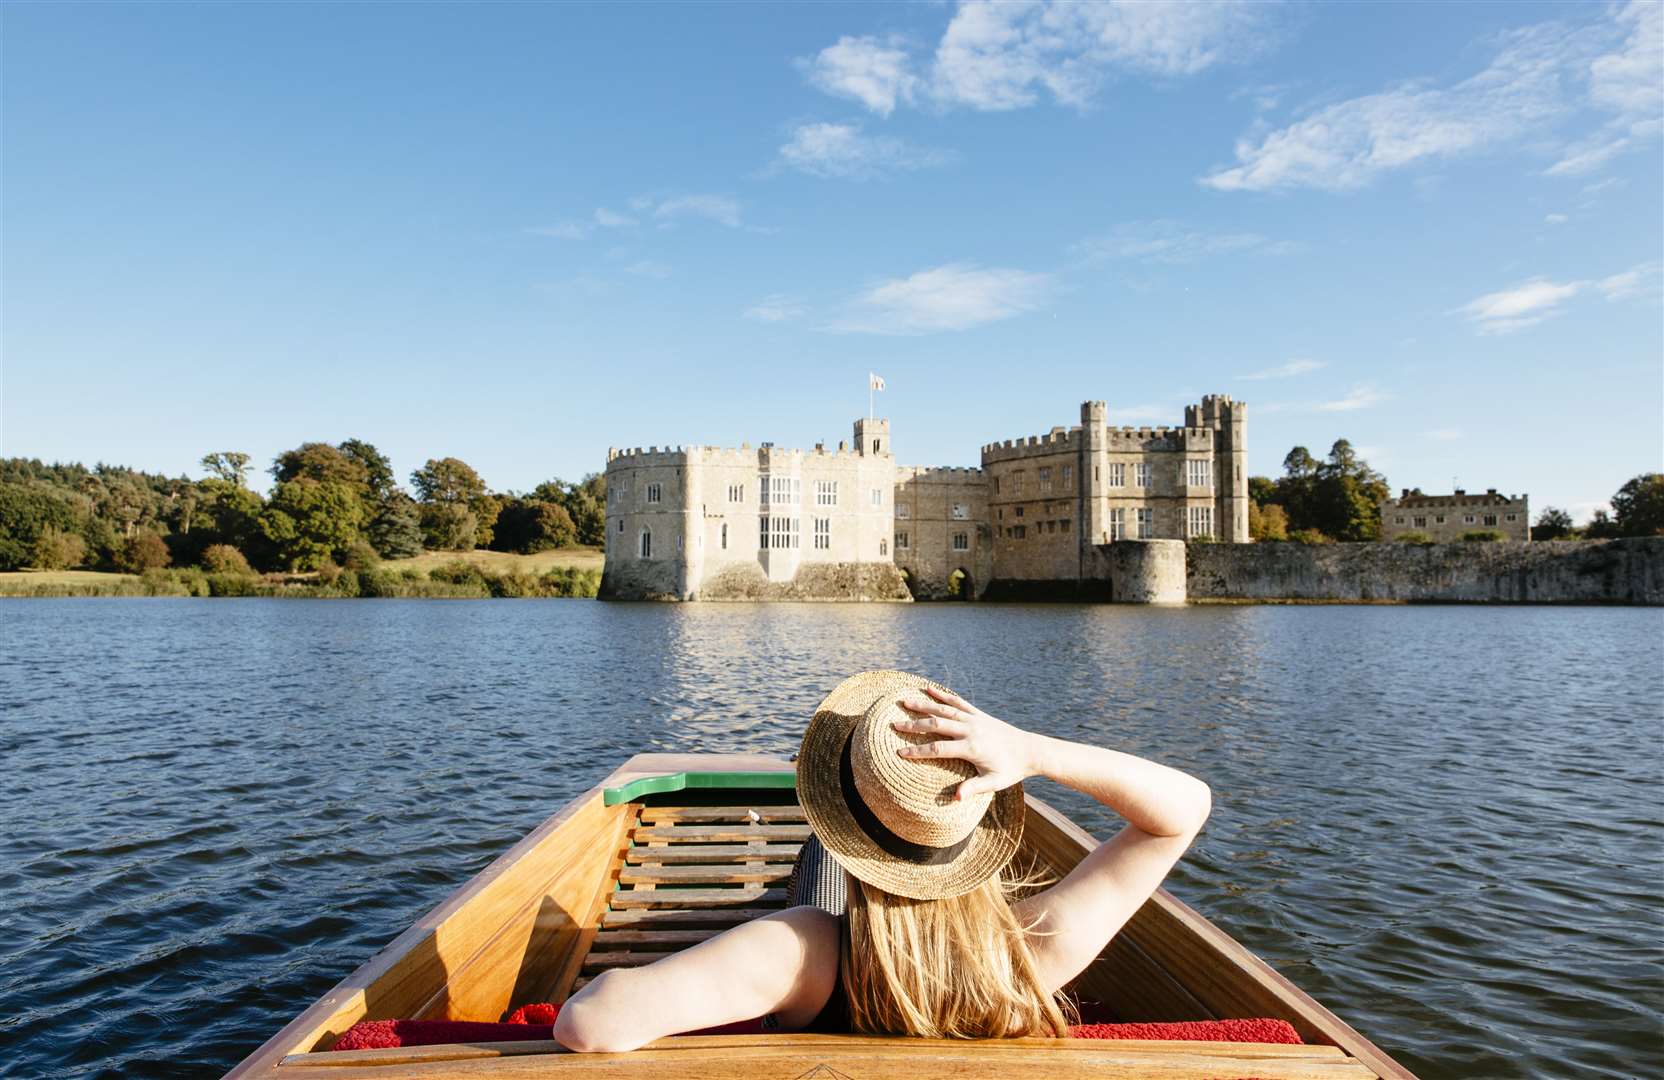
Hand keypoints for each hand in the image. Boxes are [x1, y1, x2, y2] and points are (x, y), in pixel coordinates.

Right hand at [892, 686, 1035, 800]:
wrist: (1030, 750)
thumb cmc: (1011, 770)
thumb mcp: (994, 783)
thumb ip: (973, 789)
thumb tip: (954, 799)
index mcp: (971, 748)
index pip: (938, 749)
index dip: (917, 751)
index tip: (899, 752)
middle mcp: (971, 730)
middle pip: (937, 725)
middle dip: (914, 725)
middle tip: (894, 724)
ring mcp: (974, 719)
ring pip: (945, 709)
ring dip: (924, 705)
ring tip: (904, 701)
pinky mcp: (978, 714)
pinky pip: (958, 702)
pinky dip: (943, 695)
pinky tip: (929, 688)